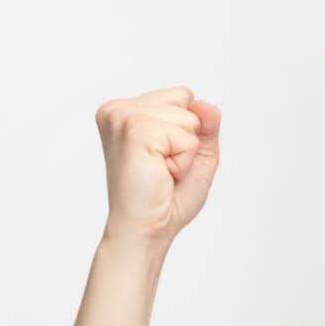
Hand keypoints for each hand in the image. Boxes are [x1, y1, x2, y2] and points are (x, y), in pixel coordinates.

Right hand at [95, 86, 221, 251]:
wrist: (147, 229)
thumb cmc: (165, 198)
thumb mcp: (196, 153)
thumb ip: (205, 124)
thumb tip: (205, 104)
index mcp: (126, 110)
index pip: (181, 96)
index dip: (186, 131)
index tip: (163, 158)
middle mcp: (119, 109)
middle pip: (185, 99)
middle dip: (187, 138)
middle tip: (163, 168)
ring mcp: (123, 117)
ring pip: (188, 117)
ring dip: (185, 152)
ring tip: (161, 171)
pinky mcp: (134, 130)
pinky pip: (186, 136)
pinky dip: (183, 160)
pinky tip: (161, 174)